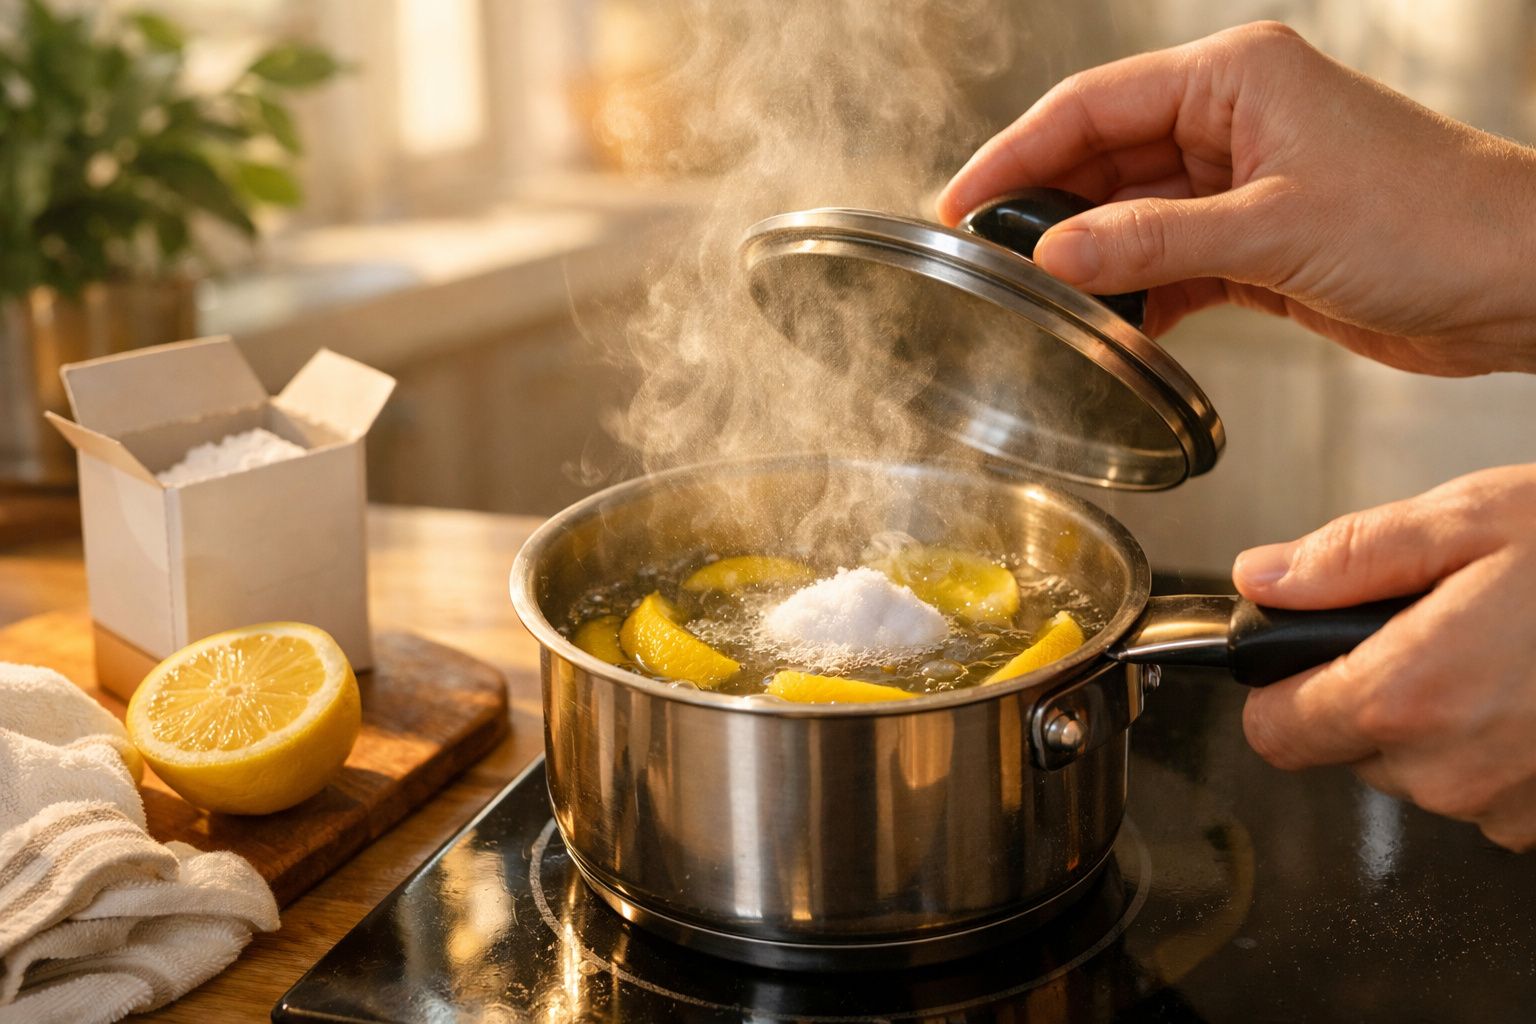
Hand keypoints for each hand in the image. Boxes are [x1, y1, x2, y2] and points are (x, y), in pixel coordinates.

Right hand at [936, 21, 1535, 377]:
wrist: (1522, 283)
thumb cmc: (1435, 222)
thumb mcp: (1275, 229)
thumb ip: (1154, 241)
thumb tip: (1056, 251)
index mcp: (1234, 79)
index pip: (1090, 105)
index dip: (1016, 154)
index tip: (960, 205)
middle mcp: (1232, 122)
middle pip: (1103, 159)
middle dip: (1046, 211)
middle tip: (988, 265)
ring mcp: (1244, 184)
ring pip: (1133, 217)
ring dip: (1092, 260)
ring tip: (1043, 303)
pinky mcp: (1258, 243)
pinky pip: (1170, 263)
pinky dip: (1140, 294)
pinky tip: (1114, 325)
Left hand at [1233, 463, 1535, 850]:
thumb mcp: (1471, 520)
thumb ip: (1350, 557)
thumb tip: (1263, 578)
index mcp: (1411, 695)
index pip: (1276, 733)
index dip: (1280, 687)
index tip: (1302, 655)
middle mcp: (1454, 771)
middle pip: (1351, 748)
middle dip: (1376, 689)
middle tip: (1443, 625)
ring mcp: (1512, 809)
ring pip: (1422, 771)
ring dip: (1445, 719)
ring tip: (1511, 649)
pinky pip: (1490, 790)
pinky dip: (1502, 746)